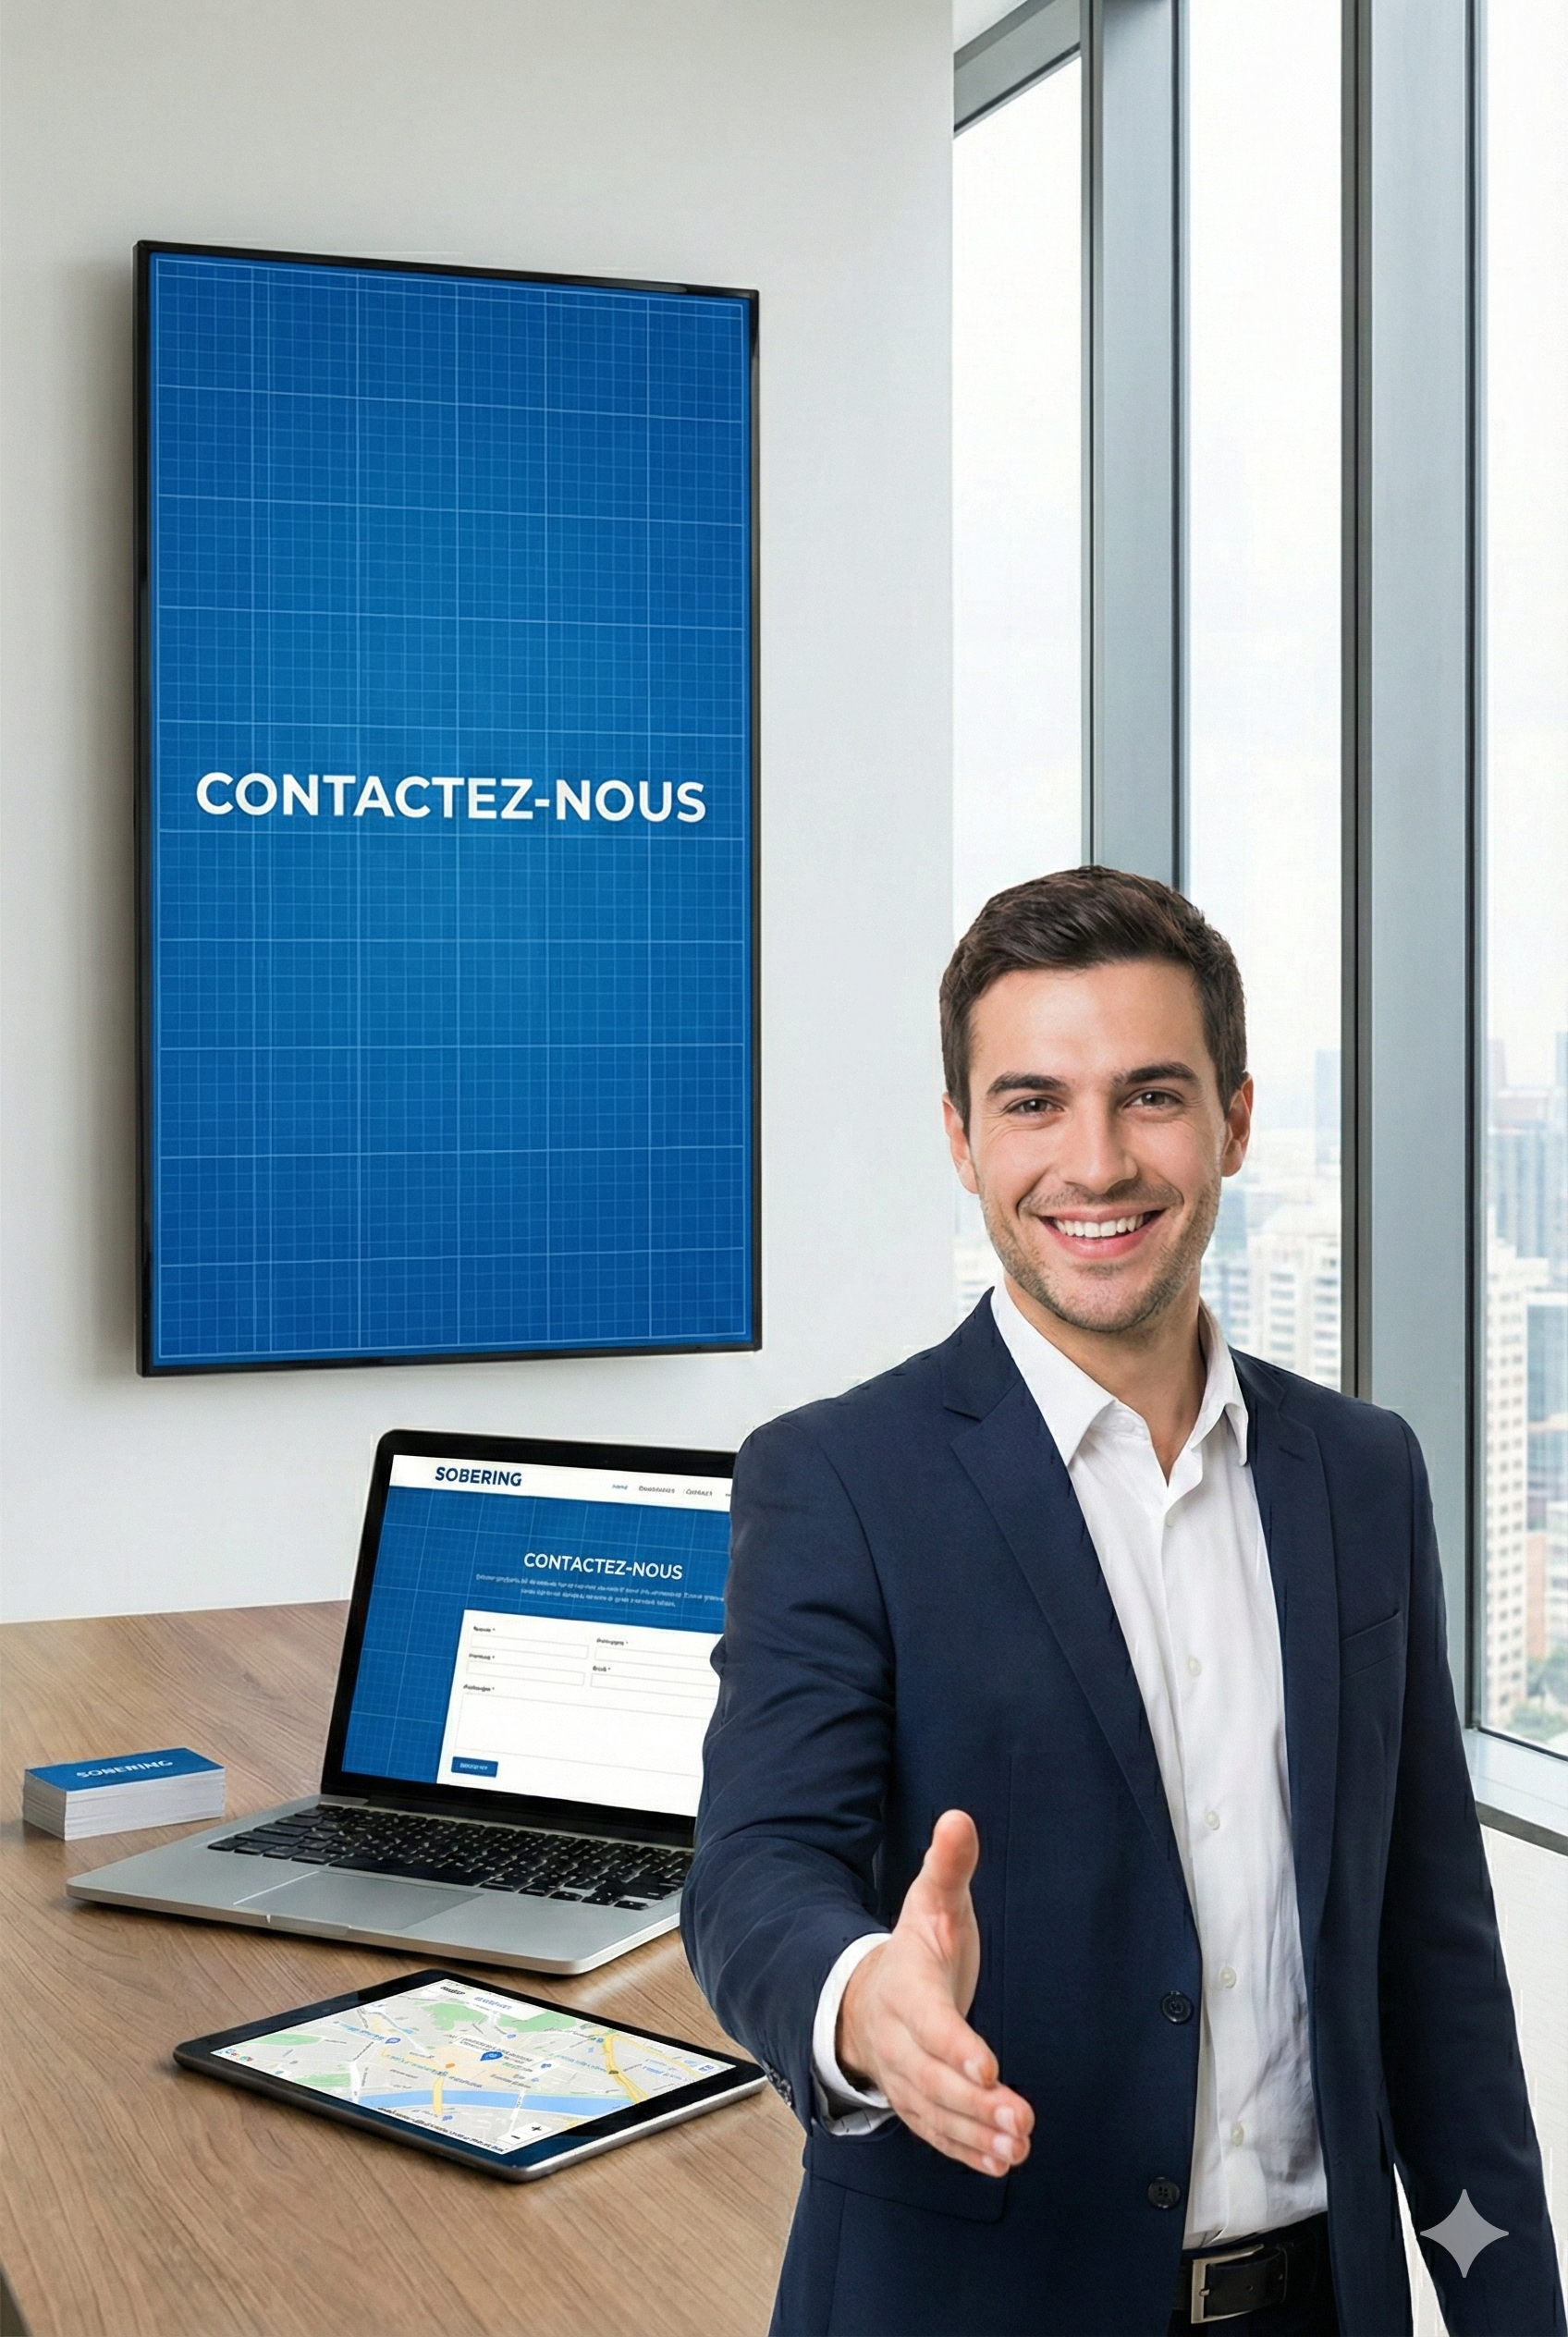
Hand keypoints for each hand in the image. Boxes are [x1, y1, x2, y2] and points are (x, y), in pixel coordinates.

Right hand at [835, 1809, 1032, 2177]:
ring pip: (936, 2113)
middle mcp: (901, 2040)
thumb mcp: (931, 1901)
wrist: (866, 1997)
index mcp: (906, 1988)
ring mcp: (905, 2078)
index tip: (988, 2065)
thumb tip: (959, 1818)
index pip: (929, 2022)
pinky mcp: (917, 2103)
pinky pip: (937, 2133)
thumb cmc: (912, 1950)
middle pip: (932, 2079)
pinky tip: (1001, 2161)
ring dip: (976, 2133)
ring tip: (1017, 2147)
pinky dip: (966, 2150)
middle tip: (1020, 2119)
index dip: (956, 2046)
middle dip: (975, 2104)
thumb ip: (949, 1865)